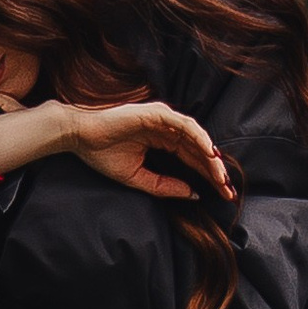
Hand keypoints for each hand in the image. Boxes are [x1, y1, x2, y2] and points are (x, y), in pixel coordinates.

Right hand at [62, 96, 237, 203]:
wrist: (79, 137)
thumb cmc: (103, 154)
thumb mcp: (138, 178)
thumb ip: (164, 185)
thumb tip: (193, 194)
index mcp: (163, 142)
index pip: (193, 160)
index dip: (209, 177)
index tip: (224, 195)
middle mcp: (167, 129)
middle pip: (199, 151)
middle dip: (215, 172)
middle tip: (229, 191)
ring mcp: (163, 120)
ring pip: (196, 138)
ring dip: (211, 157)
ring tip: (221, 176)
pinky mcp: (157, 113)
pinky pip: (184, 125)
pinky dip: (199, 137)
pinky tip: (209, 153)